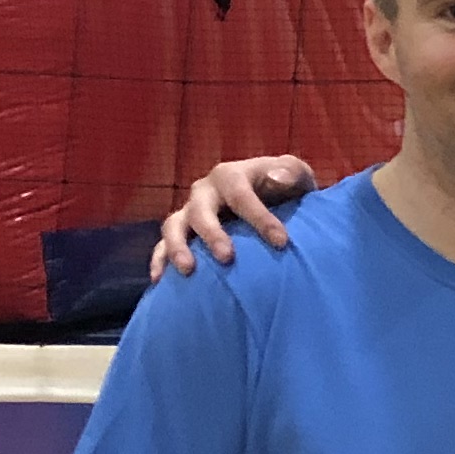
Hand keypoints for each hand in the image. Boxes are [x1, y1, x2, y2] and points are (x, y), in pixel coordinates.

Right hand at [149, 156, 315, 281]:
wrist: (271, 199)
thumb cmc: (284, 187)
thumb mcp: (295, 174)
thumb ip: (290, 172)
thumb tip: (277, 178)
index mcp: (230, 175)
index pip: (241, 195)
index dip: (260, 218)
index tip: (281, 242)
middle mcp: (205, 192)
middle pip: (200, 211)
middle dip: (212, 234)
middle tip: (227, 258)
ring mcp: (189, 212)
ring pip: (173, 226)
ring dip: (177, 247)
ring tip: (188, 270)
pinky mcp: (182, 232)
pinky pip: (161, 245)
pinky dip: (159, 261)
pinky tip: (160, 281)